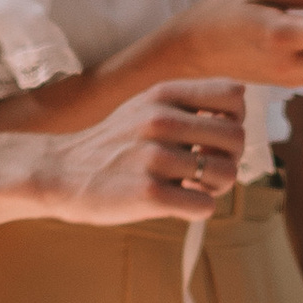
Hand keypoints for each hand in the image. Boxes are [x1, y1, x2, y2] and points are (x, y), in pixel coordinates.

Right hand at [43, 82, 245, 225]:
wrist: (61, 173)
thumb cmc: (113, 144)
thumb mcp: (145, 106)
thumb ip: (188, 102)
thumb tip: (241, 105)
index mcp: (164, 94)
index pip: (234, 96)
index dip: (233, 120)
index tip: (211, 136)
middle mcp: (160, 120)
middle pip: (237, 138)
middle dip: (229, 158)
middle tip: (204, 169)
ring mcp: (154, 157)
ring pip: (227, 174)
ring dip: (215, 187)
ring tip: (191, 186)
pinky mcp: (149, 194)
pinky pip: (205, 205)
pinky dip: (197, 208)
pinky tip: (177, 202)